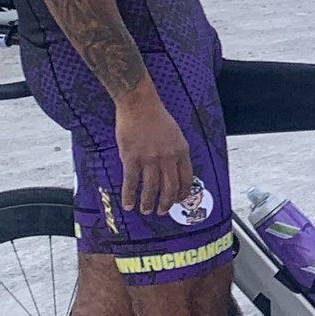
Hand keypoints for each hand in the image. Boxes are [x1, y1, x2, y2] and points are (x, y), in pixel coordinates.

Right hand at [115, 86, 193, 215]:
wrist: (139, 104)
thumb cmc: (157, 117)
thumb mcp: (176, 134)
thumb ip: (176, 152)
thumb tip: (174, 169)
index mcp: (181, 151)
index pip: (186, 178)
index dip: (182, 193)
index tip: (178, 201)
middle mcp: (168, 157)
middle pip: (170, 187)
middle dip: (166, 202)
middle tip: (161, 211)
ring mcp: (149, 158)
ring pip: (151, 188)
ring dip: (148, 203)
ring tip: (146, 210)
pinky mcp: (131, 158)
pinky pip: (131, 182)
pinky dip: (130, 195)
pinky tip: (128, 204)